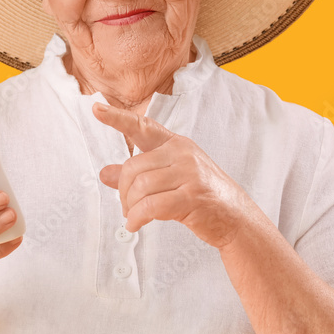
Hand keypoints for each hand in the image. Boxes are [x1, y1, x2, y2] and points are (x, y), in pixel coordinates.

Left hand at [92, 102, 252, 248]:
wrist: (237, 218)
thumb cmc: (203, 196)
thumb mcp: (171, 178)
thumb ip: (138, 174)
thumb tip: (104, 173)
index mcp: (177, 145)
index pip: (143, 127)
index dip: (118, 118)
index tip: (96, 109)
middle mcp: (183, 154)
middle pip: (133, 167)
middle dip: (123, 191)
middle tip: (126, 207)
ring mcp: (190, 174)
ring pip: (140, 187)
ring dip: (130, 207)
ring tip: (133, 217)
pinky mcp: (192, 198)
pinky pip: (151, 206)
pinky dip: (137, 218)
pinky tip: (136, 224)